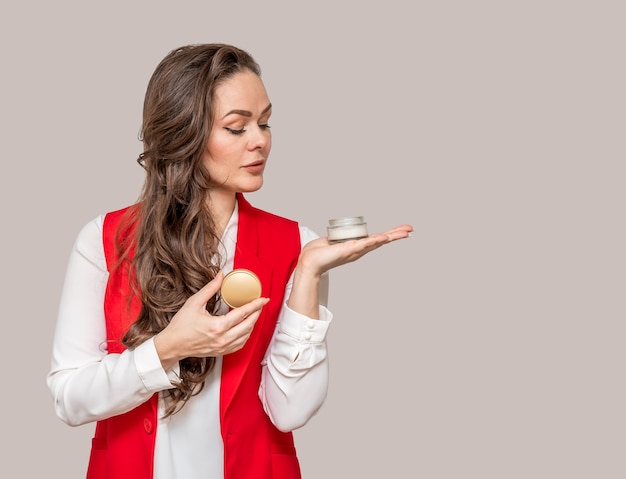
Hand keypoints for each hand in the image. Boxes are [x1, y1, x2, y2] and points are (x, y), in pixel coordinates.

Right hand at [154, 271, 268, 369]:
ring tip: (254, 314)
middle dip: (257, 313)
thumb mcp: (194, 303)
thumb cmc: (181, 326)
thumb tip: (220, 276)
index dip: (255, 305)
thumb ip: (210, 288)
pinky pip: (240, 345)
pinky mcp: (221, 352)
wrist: (172, 345)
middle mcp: (222, 339)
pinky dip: (246, 335)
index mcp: (217, 326)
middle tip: (260, 304)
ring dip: (253, 324)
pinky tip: (245, 328)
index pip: (243, 313)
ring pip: (246, 336)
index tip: (264, 299)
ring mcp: (223, 347)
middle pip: (249, 325)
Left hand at [297, 224, 413, 277]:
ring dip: (391, 236)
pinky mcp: (349, 249)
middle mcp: (360, 249)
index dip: (390, 234)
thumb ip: (336, 240)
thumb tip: (335, 238)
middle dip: (396, 234)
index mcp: (358, 246)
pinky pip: (365, 244)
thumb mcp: (333, 242)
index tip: (402, 230)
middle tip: (410, 229)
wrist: (310, 261)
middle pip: (382, 240)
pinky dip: (375, 241)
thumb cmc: (319, 253)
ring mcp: (356, 249)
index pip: (377, 238)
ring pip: (377, 241)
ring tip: (404, 232)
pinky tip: (384, 237)